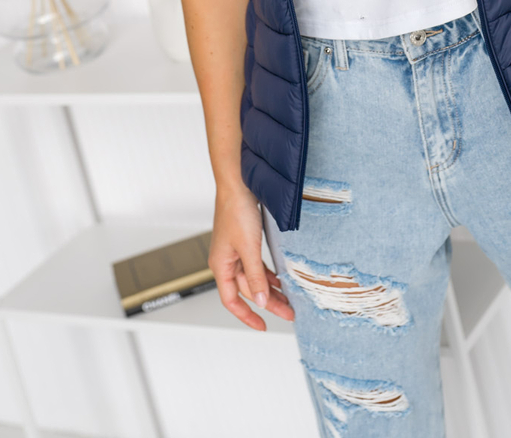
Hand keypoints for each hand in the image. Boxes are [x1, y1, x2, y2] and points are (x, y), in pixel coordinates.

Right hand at [209, 181, 294, 331]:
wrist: (238, 183)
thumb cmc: (236, 211)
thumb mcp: (249, 248)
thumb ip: (255, 276)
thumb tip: (261, 302)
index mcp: (220, 266)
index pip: (231, 300)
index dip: (246, 316)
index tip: (263, 326)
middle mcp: (226, 261)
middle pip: (248, 291)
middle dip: (268, 303)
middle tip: (289, 312)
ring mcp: (236, 251)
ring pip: (254, 278)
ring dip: (271, 289)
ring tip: (289, 298)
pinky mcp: (245, 241)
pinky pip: (257, 265)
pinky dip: (269, 274)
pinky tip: (280, 279)